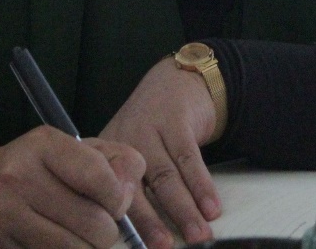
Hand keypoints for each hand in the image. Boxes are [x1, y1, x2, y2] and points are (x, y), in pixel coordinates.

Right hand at [0, 126, 144, 248]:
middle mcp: (18, 176)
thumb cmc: (37, 170)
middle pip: (92, 222)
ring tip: (82, 238)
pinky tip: (58, 244)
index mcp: (43, 145)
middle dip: (107, 232)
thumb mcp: (74, 151)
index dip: (118, 198)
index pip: (98, 176)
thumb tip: (129, 191)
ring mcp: (3, 214)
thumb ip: (116, 161)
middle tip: (101, 228)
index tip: (117, 205)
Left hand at [100, 57, 221, 248]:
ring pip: (166, 178)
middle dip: (151, 223)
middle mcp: (121, 143)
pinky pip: (189, 159)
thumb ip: (128, 189)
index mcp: (104, 157)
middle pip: (135, 189)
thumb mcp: (129, 153)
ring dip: (185, 210)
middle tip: (164, 248)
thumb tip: (140, 237)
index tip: (135, 247)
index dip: (123, 224)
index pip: (107, 197)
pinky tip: (211, 207)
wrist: (174, 83)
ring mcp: (148, 130)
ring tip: (198, 235)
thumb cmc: (151, 129)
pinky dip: (202, 186)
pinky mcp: (175, 121)